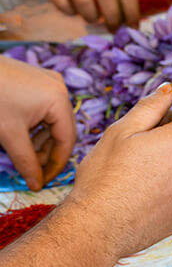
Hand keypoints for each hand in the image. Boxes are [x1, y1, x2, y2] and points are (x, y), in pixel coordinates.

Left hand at [0, 57, 75, 190]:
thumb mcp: (9, 134)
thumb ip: (26, 161)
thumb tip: (37, 185)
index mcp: (59, 100)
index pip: (66, 140)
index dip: (55, 164)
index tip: (43, 181)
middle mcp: (60, 89)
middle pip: (62, 130)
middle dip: (47, 152)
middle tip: (33, 170)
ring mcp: (50, 83)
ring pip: (53, 121)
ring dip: (41, 140)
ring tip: (24, 152)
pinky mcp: (39, 81)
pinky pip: (45, 109)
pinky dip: (36, 125)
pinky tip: (22, 135)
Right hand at [68, 83, 171, 264]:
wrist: (96, 227)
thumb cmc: (103, 176)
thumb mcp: (121, 131)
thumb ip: (150, 107)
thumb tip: (170, 89)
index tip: (156, 127)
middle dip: (170, 145)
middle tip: (138, 154)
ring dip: (169, 171)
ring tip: (136, 179)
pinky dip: (165, 195)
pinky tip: (140, 199)